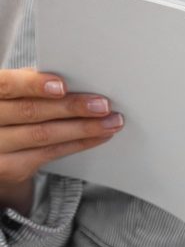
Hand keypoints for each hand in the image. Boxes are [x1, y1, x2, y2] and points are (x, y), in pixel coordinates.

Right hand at [0, 69, 123, 214]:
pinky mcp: (9, 168)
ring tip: (111, 122)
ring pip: (44, 135)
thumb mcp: (17, 93)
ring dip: (84, 128)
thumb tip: (78, 78)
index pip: (6, 85)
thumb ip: (35, 83)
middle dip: (71, 108)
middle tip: (103, 105)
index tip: (62, 86)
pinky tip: (99, 136)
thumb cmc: (13, 108)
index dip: (33, 85)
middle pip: (31, 112)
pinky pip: (49, 154)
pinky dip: (79, 143)